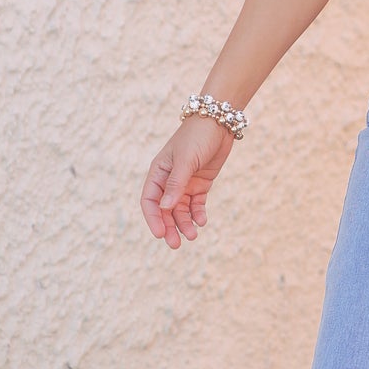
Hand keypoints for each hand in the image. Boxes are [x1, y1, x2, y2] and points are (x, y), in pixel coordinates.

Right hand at [140, 117, 234, 249]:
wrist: (219, 123)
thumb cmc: (197, 137)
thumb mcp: (185, 160)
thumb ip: (176, 184)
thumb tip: (165, 208)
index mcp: (158, 172)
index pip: (149, 201)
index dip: (153, 219)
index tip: (160, 234)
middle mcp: (169, 180)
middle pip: (165, 210)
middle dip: (170, 227)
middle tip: (176, 245)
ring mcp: (185, 183)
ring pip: (181, 210)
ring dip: (185, 223)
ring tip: (193, 236)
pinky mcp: (200, 184)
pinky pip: (196, 204)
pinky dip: (198, 214)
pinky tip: (202, 221)